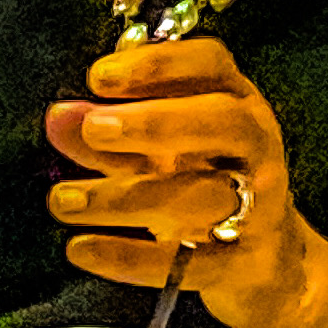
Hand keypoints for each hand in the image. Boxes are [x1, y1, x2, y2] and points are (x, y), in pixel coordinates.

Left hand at [47, 38, 327, 327]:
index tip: (100, 77)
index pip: (210, 63)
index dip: (157, 64)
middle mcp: (257, 144)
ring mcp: (260, 204)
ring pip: (201, 195)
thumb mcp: (162, 152)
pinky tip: (81, 249)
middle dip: (157, 121)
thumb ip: (111, 134)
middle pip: (222, 120)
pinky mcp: (243, 264)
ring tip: (63, 199)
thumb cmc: (209, 185)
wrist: (269, 261)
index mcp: (238, 100)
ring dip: (126, 197)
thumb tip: (58, 115)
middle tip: (95, 128)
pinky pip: (188, 263)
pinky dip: (130, 259)